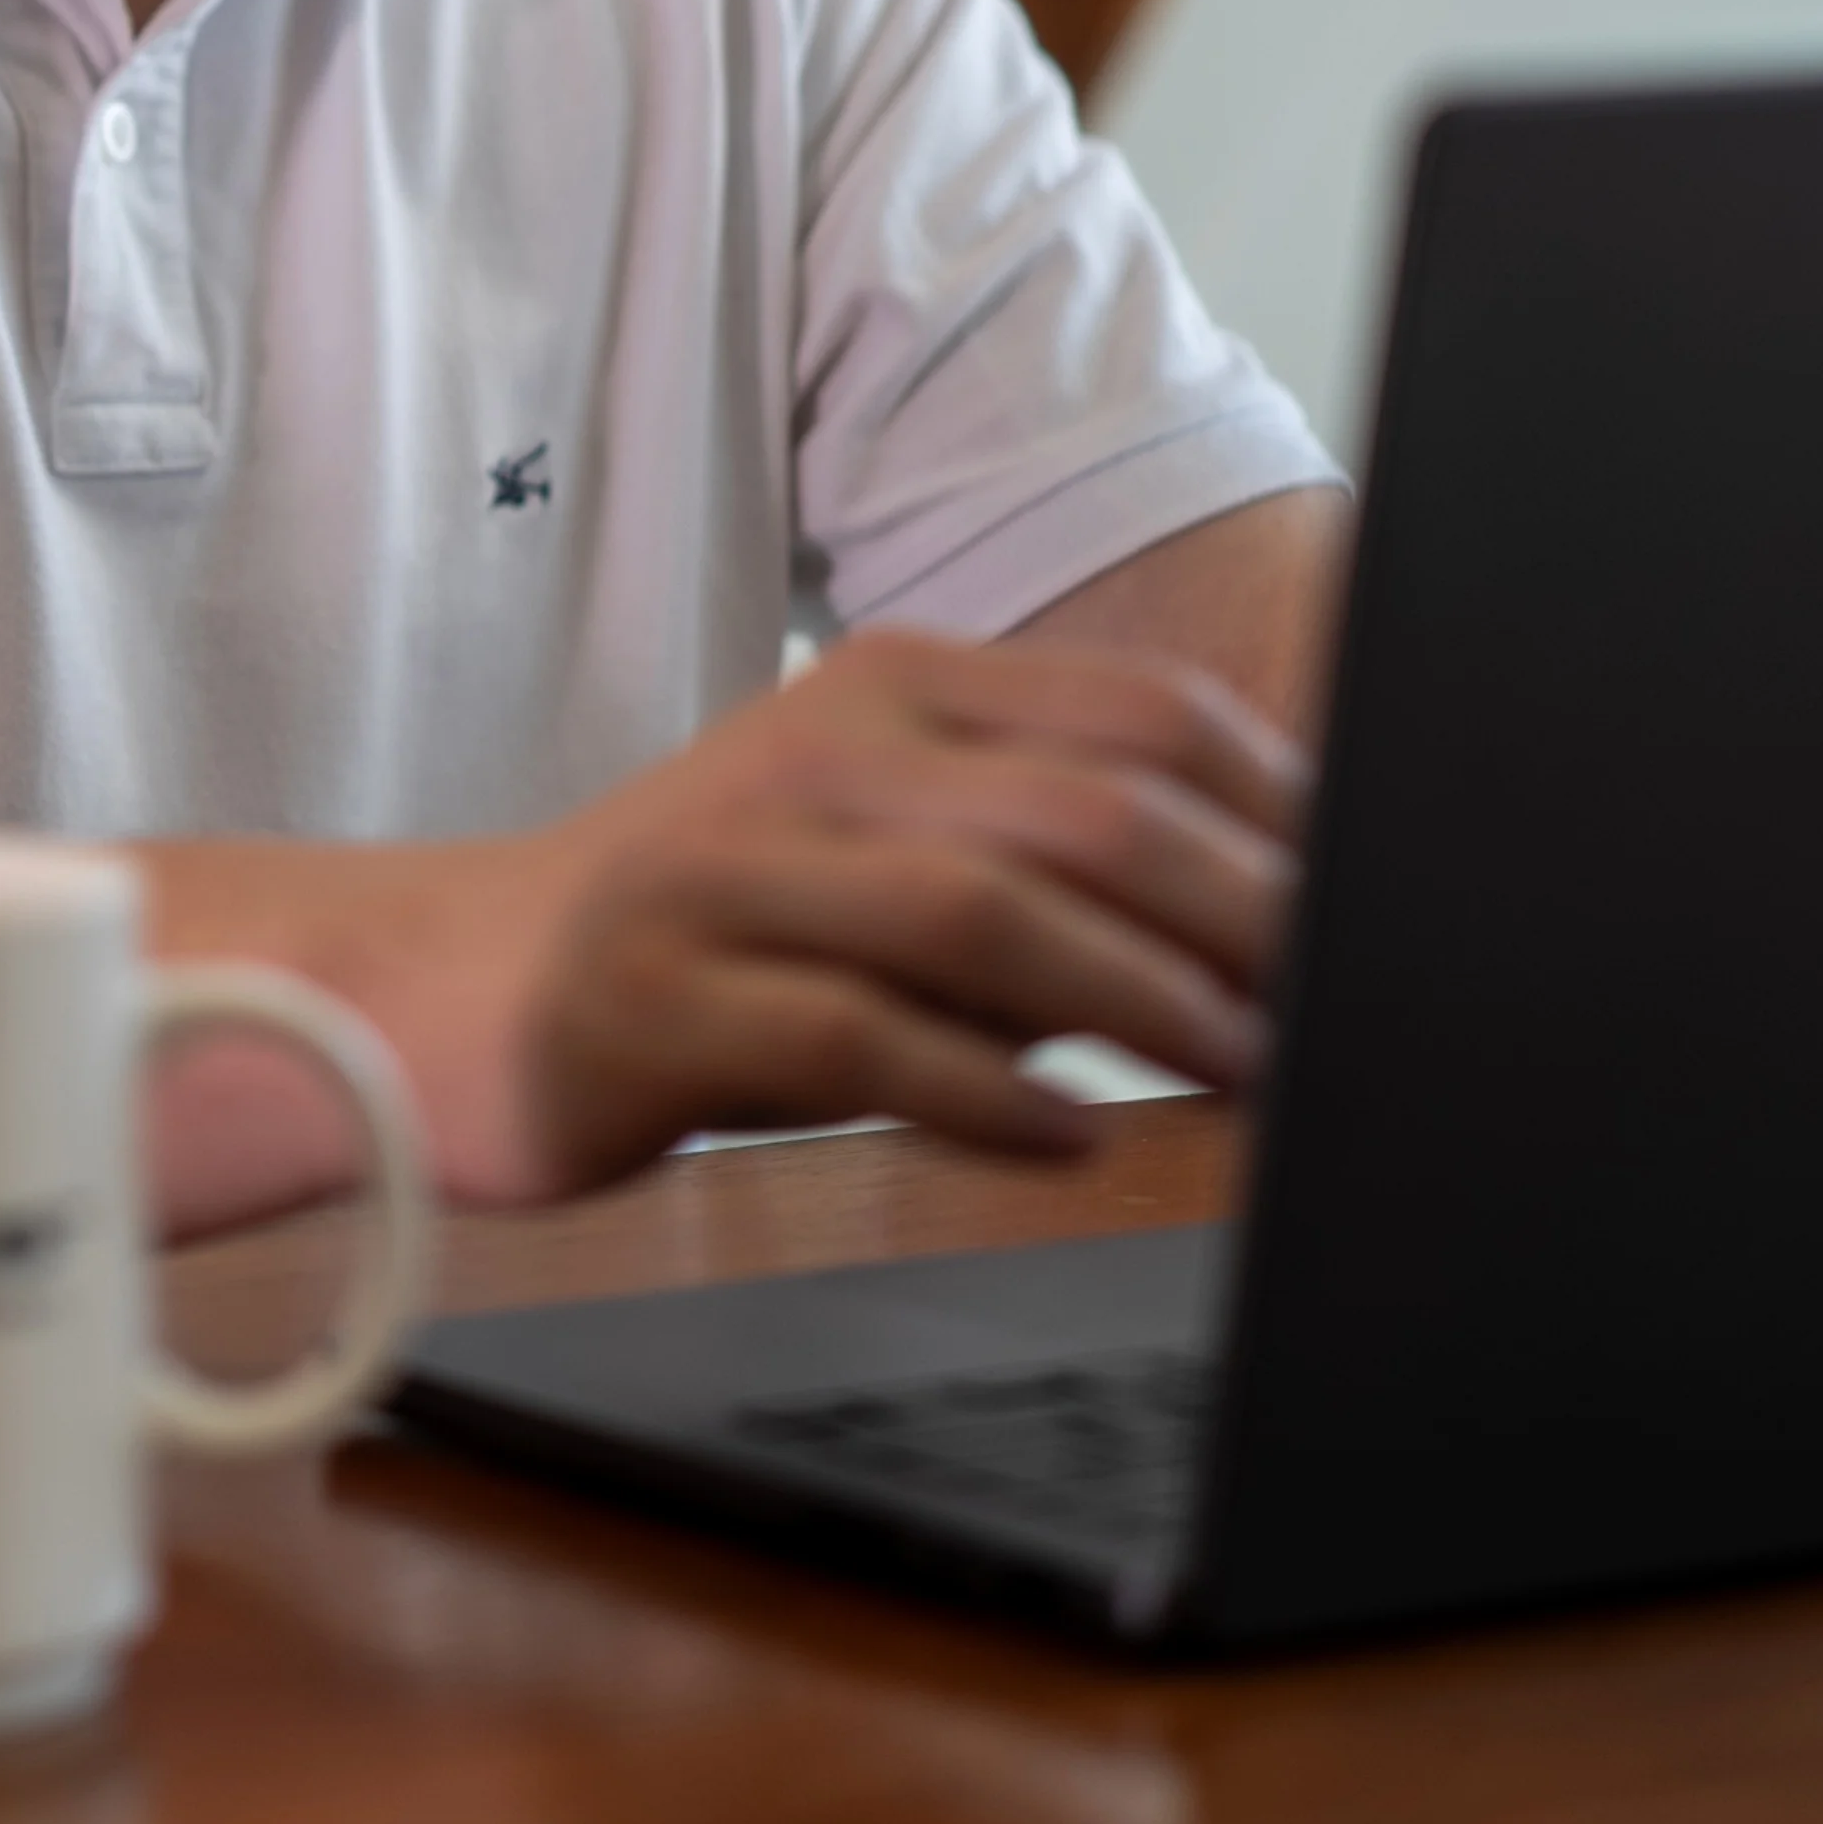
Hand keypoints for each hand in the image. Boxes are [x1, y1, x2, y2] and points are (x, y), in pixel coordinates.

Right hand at [477, 629, 1309, 1197]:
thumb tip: (1271, 922)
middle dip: (1239, 916)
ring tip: (1239, 1074)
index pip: (1135, 713)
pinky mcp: (656, 993)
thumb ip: (1043, 865)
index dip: (1279, 810)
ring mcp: (726, 869)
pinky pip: (853, 1037)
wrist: (449, 989)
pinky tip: (1067, 1136)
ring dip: (1140, 1002)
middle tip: (1335, 1014)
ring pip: (977, 912)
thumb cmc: (715, 940)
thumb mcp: (886, 857)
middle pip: (1080, 811)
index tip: (1374, 906)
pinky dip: (984, 1091)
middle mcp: (815, 754)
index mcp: (892, 687)